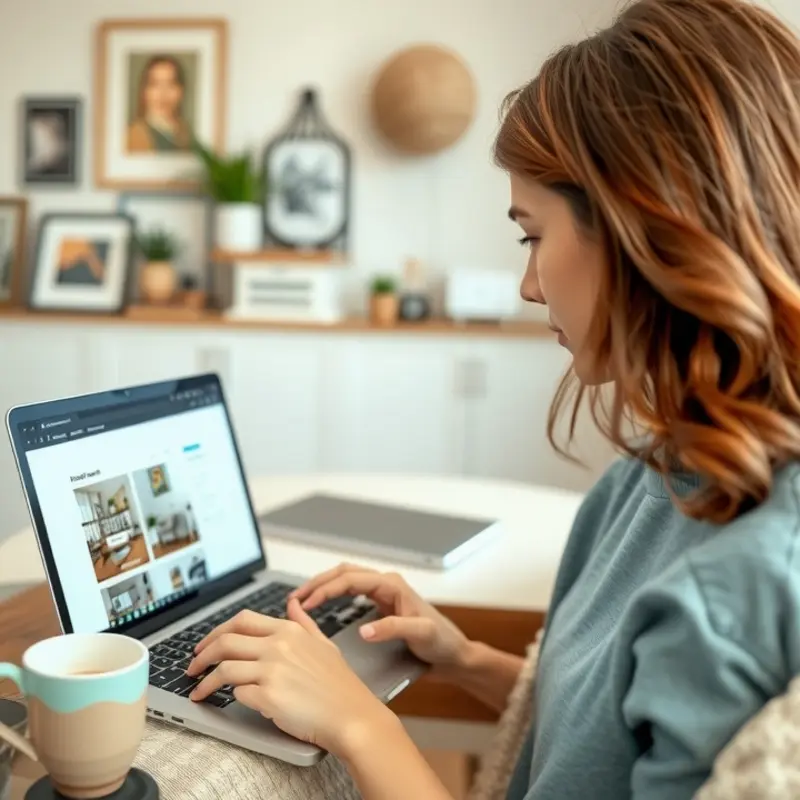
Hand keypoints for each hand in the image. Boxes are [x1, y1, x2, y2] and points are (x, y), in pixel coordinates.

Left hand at [186, 599, 390, 755]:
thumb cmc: (340, 685)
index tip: (205, 644)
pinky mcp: (267, 697)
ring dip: (204, 682)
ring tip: (198, 691)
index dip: (216, 632)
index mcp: (288, 631)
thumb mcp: (324, 644)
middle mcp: (277, 646)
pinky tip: (227, 703)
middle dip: (201, 655)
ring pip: (223, 669)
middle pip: (225, 641)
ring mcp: (271, 671)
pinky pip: (236, 694)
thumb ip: (304, 622)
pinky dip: (228, 697)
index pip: (241, 621)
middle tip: (192, 667)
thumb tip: (291, 604)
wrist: (351, 715)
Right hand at [290, 563, 469, 674]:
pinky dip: (332, 596)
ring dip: (323, 587)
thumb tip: (364, 630)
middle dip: (317, 583)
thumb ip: (393, 629)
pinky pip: (350, 593)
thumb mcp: (421, 634)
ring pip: (345, 581)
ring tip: (301, 600)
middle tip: (294, 597)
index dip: (326, 589)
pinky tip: (320, 609)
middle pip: (343, 574)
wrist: (454, 655)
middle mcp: (386, 585)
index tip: (306, 603)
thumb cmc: (442, 642)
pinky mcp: (380, 607)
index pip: (350, 579)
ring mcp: (383, 595)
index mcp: (392, 585)